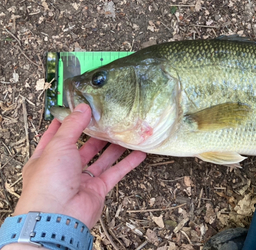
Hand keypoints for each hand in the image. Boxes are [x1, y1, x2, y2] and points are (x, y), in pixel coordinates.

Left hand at [12, 103, 145, 228]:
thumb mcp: (58, 146)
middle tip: (108, 118)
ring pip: (101, 159)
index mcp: (46, 158)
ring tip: (125, 131)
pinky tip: (139, 152)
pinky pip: (115, 172)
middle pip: (82, 147)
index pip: (56, 135)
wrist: (59, 217)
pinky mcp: (97, 189)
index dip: (66, 122)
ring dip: (113, 146)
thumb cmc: (49, 182)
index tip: (78, 109)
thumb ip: (73, 125)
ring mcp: (81, 180)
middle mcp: (63, 169)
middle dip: (95, 133)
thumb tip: (82, 108)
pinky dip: (128, 162)